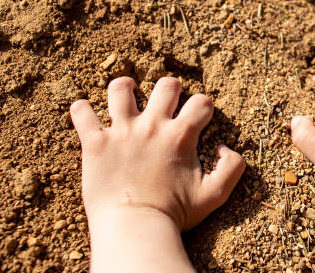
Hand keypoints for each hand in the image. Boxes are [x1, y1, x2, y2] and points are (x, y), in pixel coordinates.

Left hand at [70, 77, 245, 230]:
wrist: (135, 228)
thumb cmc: (174, 214)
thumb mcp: (215, 195)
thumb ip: (232, 168)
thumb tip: (225, 147)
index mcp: (180, 135)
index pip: (200, 103)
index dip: (203, 108)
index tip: (198, 119)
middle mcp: (152, 126)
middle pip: (165, 86)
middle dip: (170, 89)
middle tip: (166, 102)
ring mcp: (121, 131)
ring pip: (120, 90)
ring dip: (125, 87)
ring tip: (127, 91)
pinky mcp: (95, 143)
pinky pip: (82, 114)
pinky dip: (82, 110)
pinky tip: (86, 113)